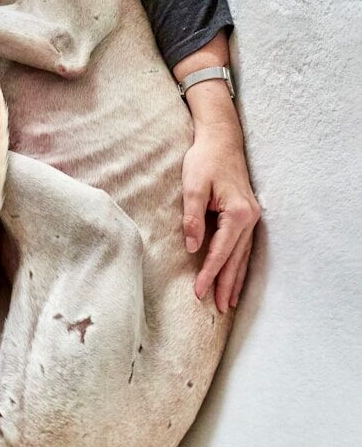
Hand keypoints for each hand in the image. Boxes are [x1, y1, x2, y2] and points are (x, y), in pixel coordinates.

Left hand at [181, 119, 261, 312]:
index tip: (199, 292)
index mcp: (238, 213)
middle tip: (219, 308)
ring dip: (236, 279)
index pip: (221, 251)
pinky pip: (243, 246)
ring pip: (243, 255)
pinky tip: (236, 276)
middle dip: (226, 284)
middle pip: (236, 259)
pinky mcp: (247, 214)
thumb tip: (194, 247)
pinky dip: (239, 264)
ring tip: (230, 302)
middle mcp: (250, 218)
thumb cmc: (205, 159)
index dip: (209, 273)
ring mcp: (252, 217)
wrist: (221, 138)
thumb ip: (193, 217)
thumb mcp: (193, 185)